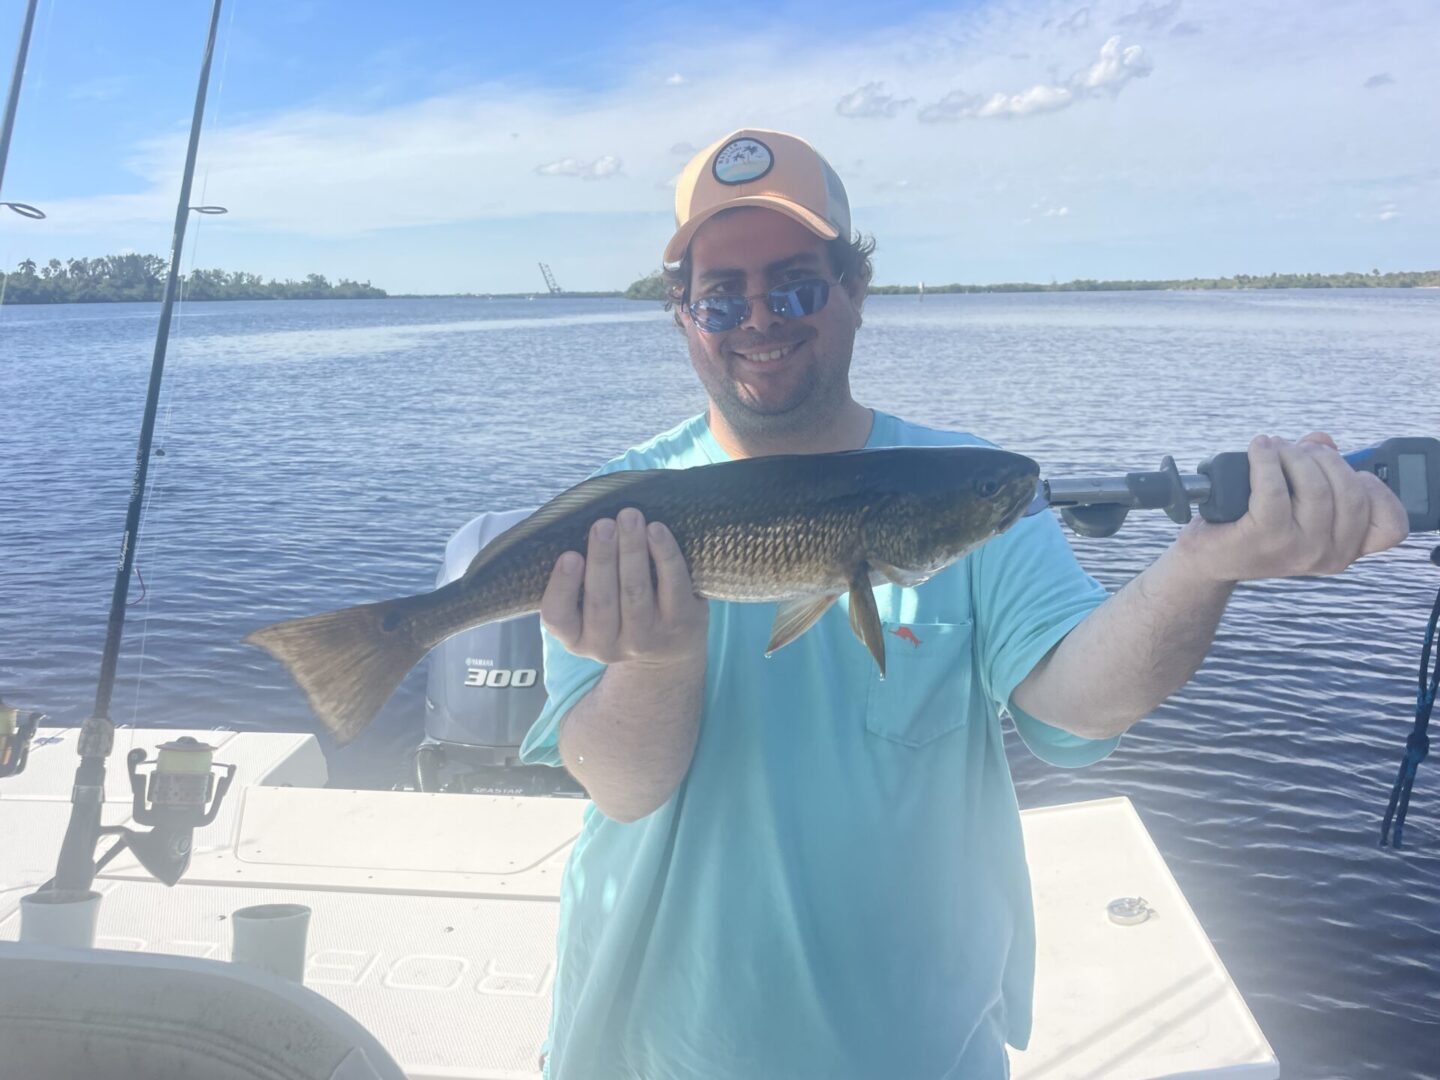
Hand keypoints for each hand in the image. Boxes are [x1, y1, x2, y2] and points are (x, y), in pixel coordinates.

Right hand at [540, 506, 708, 666]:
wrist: (667, 658)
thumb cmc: (618, 618)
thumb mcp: (588, 616)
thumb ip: (578, 583)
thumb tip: (578, 530)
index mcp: (577, 639)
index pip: (558, 617)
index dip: (562, 587)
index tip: (570, 555)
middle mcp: (608, 645)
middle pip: (601, 600)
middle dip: (602, 558)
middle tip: (603, 524)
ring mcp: (646, 638)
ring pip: (636, 590)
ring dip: (632, 550)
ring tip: (629, 517)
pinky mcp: (679, 623)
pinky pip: (673, 585)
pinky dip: (665, 555)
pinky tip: (657, 530)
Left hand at [1176, 432, 1408, 583]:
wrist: (1207, 557)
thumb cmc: (1253, 525)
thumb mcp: (1296, 501)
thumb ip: (1320, 472)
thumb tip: (1323, 442)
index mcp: (1345, 550)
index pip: (1391, 526)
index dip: (1377, 490)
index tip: (1352, 473)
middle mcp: (1329, 556)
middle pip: (1351, 491)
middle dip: (1324, 458)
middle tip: (1296, 449)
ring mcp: (1299, 550)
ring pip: (1316, 486)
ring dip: (1294, 455)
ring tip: (1275, 448)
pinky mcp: (1265, 538)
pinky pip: (1274, 488)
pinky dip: (1266, 460)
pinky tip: (1258, 449)